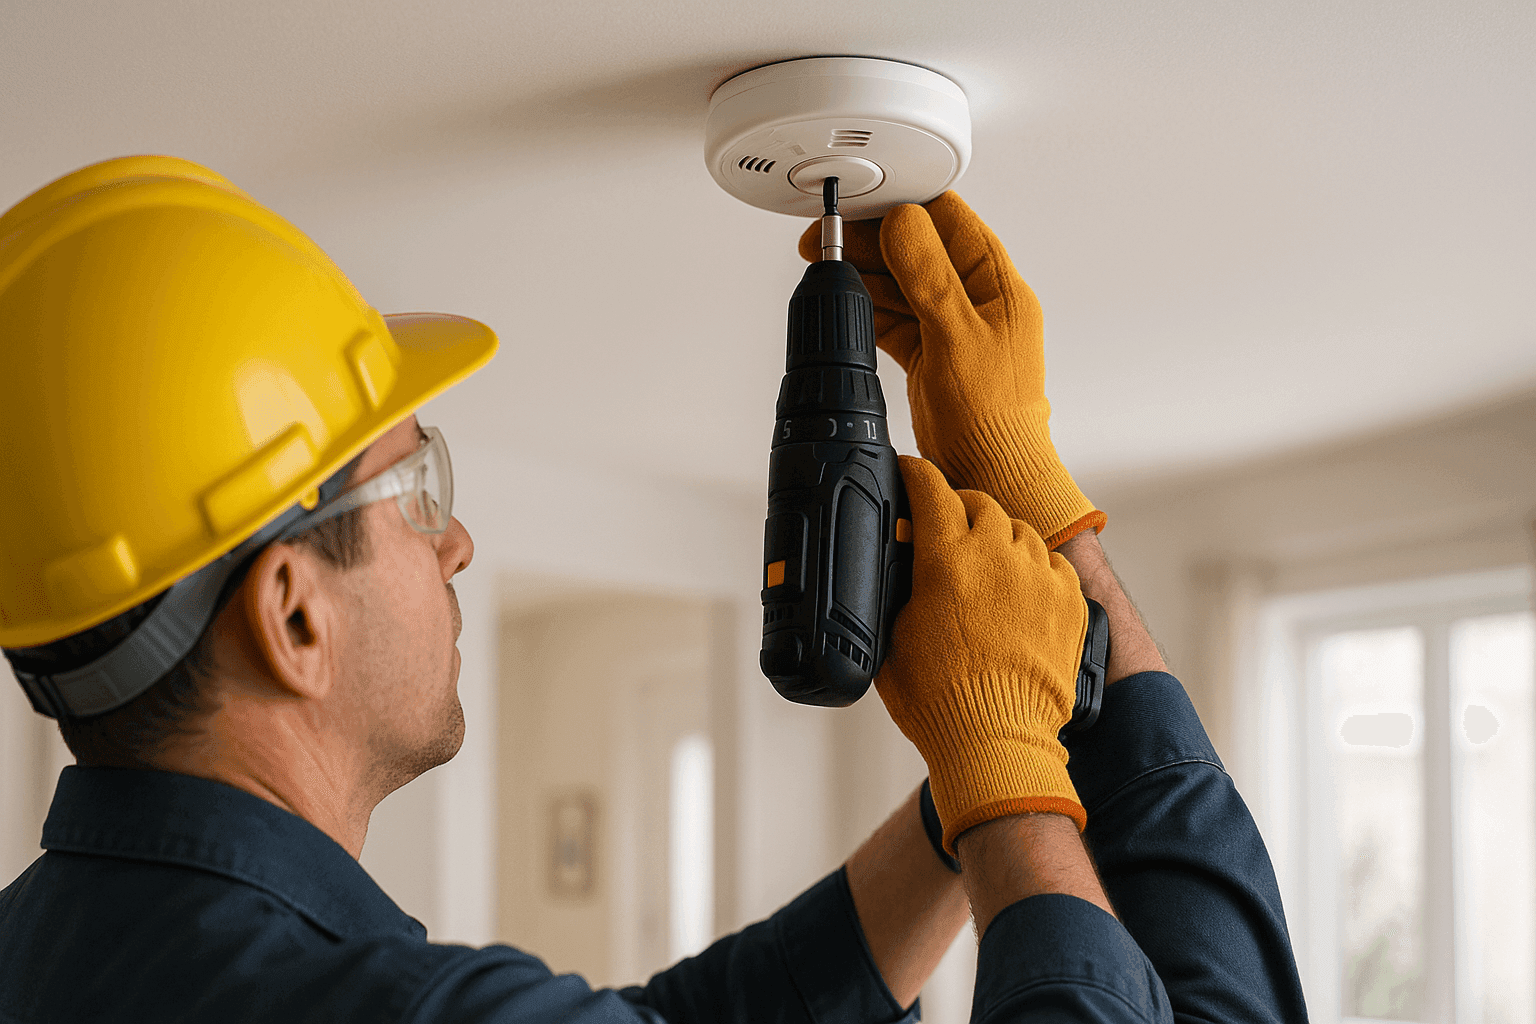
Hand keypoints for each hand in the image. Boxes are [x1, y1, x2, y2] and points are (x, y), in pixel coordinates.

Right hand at [799, 193, 1103, 547]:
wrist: (991, 471)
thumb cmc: (994, 415)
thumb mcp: (957, 335)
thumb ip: (929, 277)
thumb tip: (904, 222)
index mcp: (997, 283)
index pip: (949, 219)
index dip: (901, 206)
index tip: (860, 204)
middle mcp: (978, 299)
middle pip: (918, 248)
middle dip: (871, 240)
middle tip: (827, 238)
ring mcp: (954, 326)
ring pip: (902, 283)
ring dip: (865, 273)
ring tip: (828, 267)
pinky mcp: (932, 353)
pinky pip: (896, 317)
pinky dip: (871, 310)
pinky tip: (848, 305)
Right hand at [875, 456, 1088, 852]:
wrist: (998, 740)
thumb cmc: (940, 700)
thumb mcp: (895, 637)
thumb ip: (900, 591)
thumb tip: (902, 570)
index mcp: (946, 558)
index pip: (930, 489)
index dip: (915, 474)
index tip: (910, 472)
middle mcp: (996, 555)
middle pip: (978, 503)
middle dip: (959, 507)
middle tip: (947, 522)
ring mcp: (1038, 576)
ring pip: (1019, 530)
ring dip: (998, 537)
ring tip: (985, 560)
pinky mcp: (1069, 601)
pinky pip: (1051, 564)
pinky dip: (1033, 567)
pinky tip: (1019, 586)